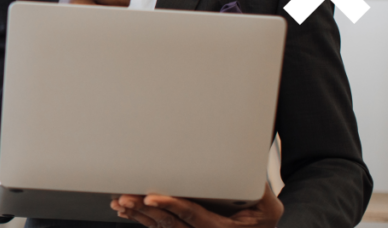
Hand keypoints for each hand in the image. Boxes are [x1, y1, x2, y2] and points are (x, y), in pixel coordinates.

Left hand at [111, 184, 282, 227]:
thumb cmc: (263, 218)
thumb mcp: (268, 205)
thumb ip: (256, 189)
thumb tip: (245, 166)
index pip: (192, 215)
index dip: (171, 206)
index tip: (151, 197)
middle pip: (170, 223)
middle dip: (145, 210)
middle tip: (125, 197)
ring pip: (161, 226)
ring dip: (138, 215)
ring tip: (120, 202)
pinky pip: (160, 227)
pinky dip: (141, 219)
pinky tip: (126, 210)